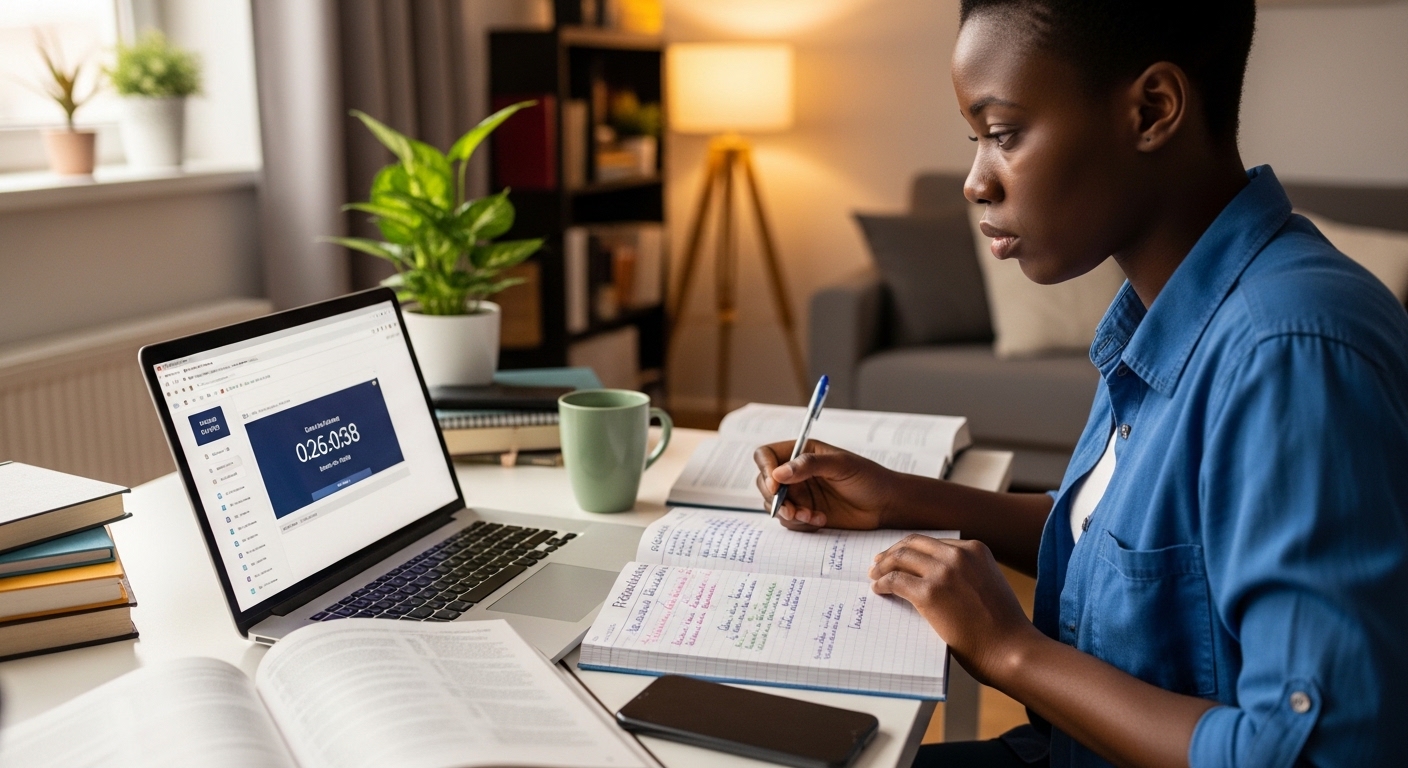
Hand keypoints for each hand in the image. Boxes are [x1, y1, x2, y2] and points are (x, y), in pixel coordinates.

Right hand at [753, 440, 896, 530]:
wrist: (885, 505)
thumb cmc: (868, 478)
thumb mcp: (841, 465)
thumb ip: (809, 465)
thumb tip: (777, 473)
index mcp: (801, 452)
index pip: (766, 455)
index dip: (765, 469)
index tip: (775, 487)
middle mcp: (795, 473)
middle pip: (764, 482)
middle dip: (775, 498)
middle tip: (793, 510)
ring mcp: (799, 494)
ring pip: (774, 505)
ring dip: (789, 513)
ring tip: (812, 515)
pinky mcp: (805, 513)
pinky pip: (789, 521)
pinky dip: (801, 523)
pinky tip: (821, 519)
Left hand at [869, 535, 1040, 686]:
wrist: (1012, 649)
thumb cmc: (1002, 626)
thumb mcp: (988, 584)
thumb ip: (966, 573)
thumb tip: (933, 576)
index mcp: (975, 549)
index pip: (932, 542)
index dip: (911, 549)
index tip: (898, 556)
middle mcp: (958, 555)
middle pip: (913, 544)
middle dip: (892, 552)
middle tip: (878, 563)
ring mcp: (944, 572)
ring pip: (900, 558)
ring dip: (882, 566)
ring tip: (874, 576)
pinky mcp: (930, 593)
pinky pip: (895, 581)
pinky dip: (882, 583)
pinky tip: (878, 590)